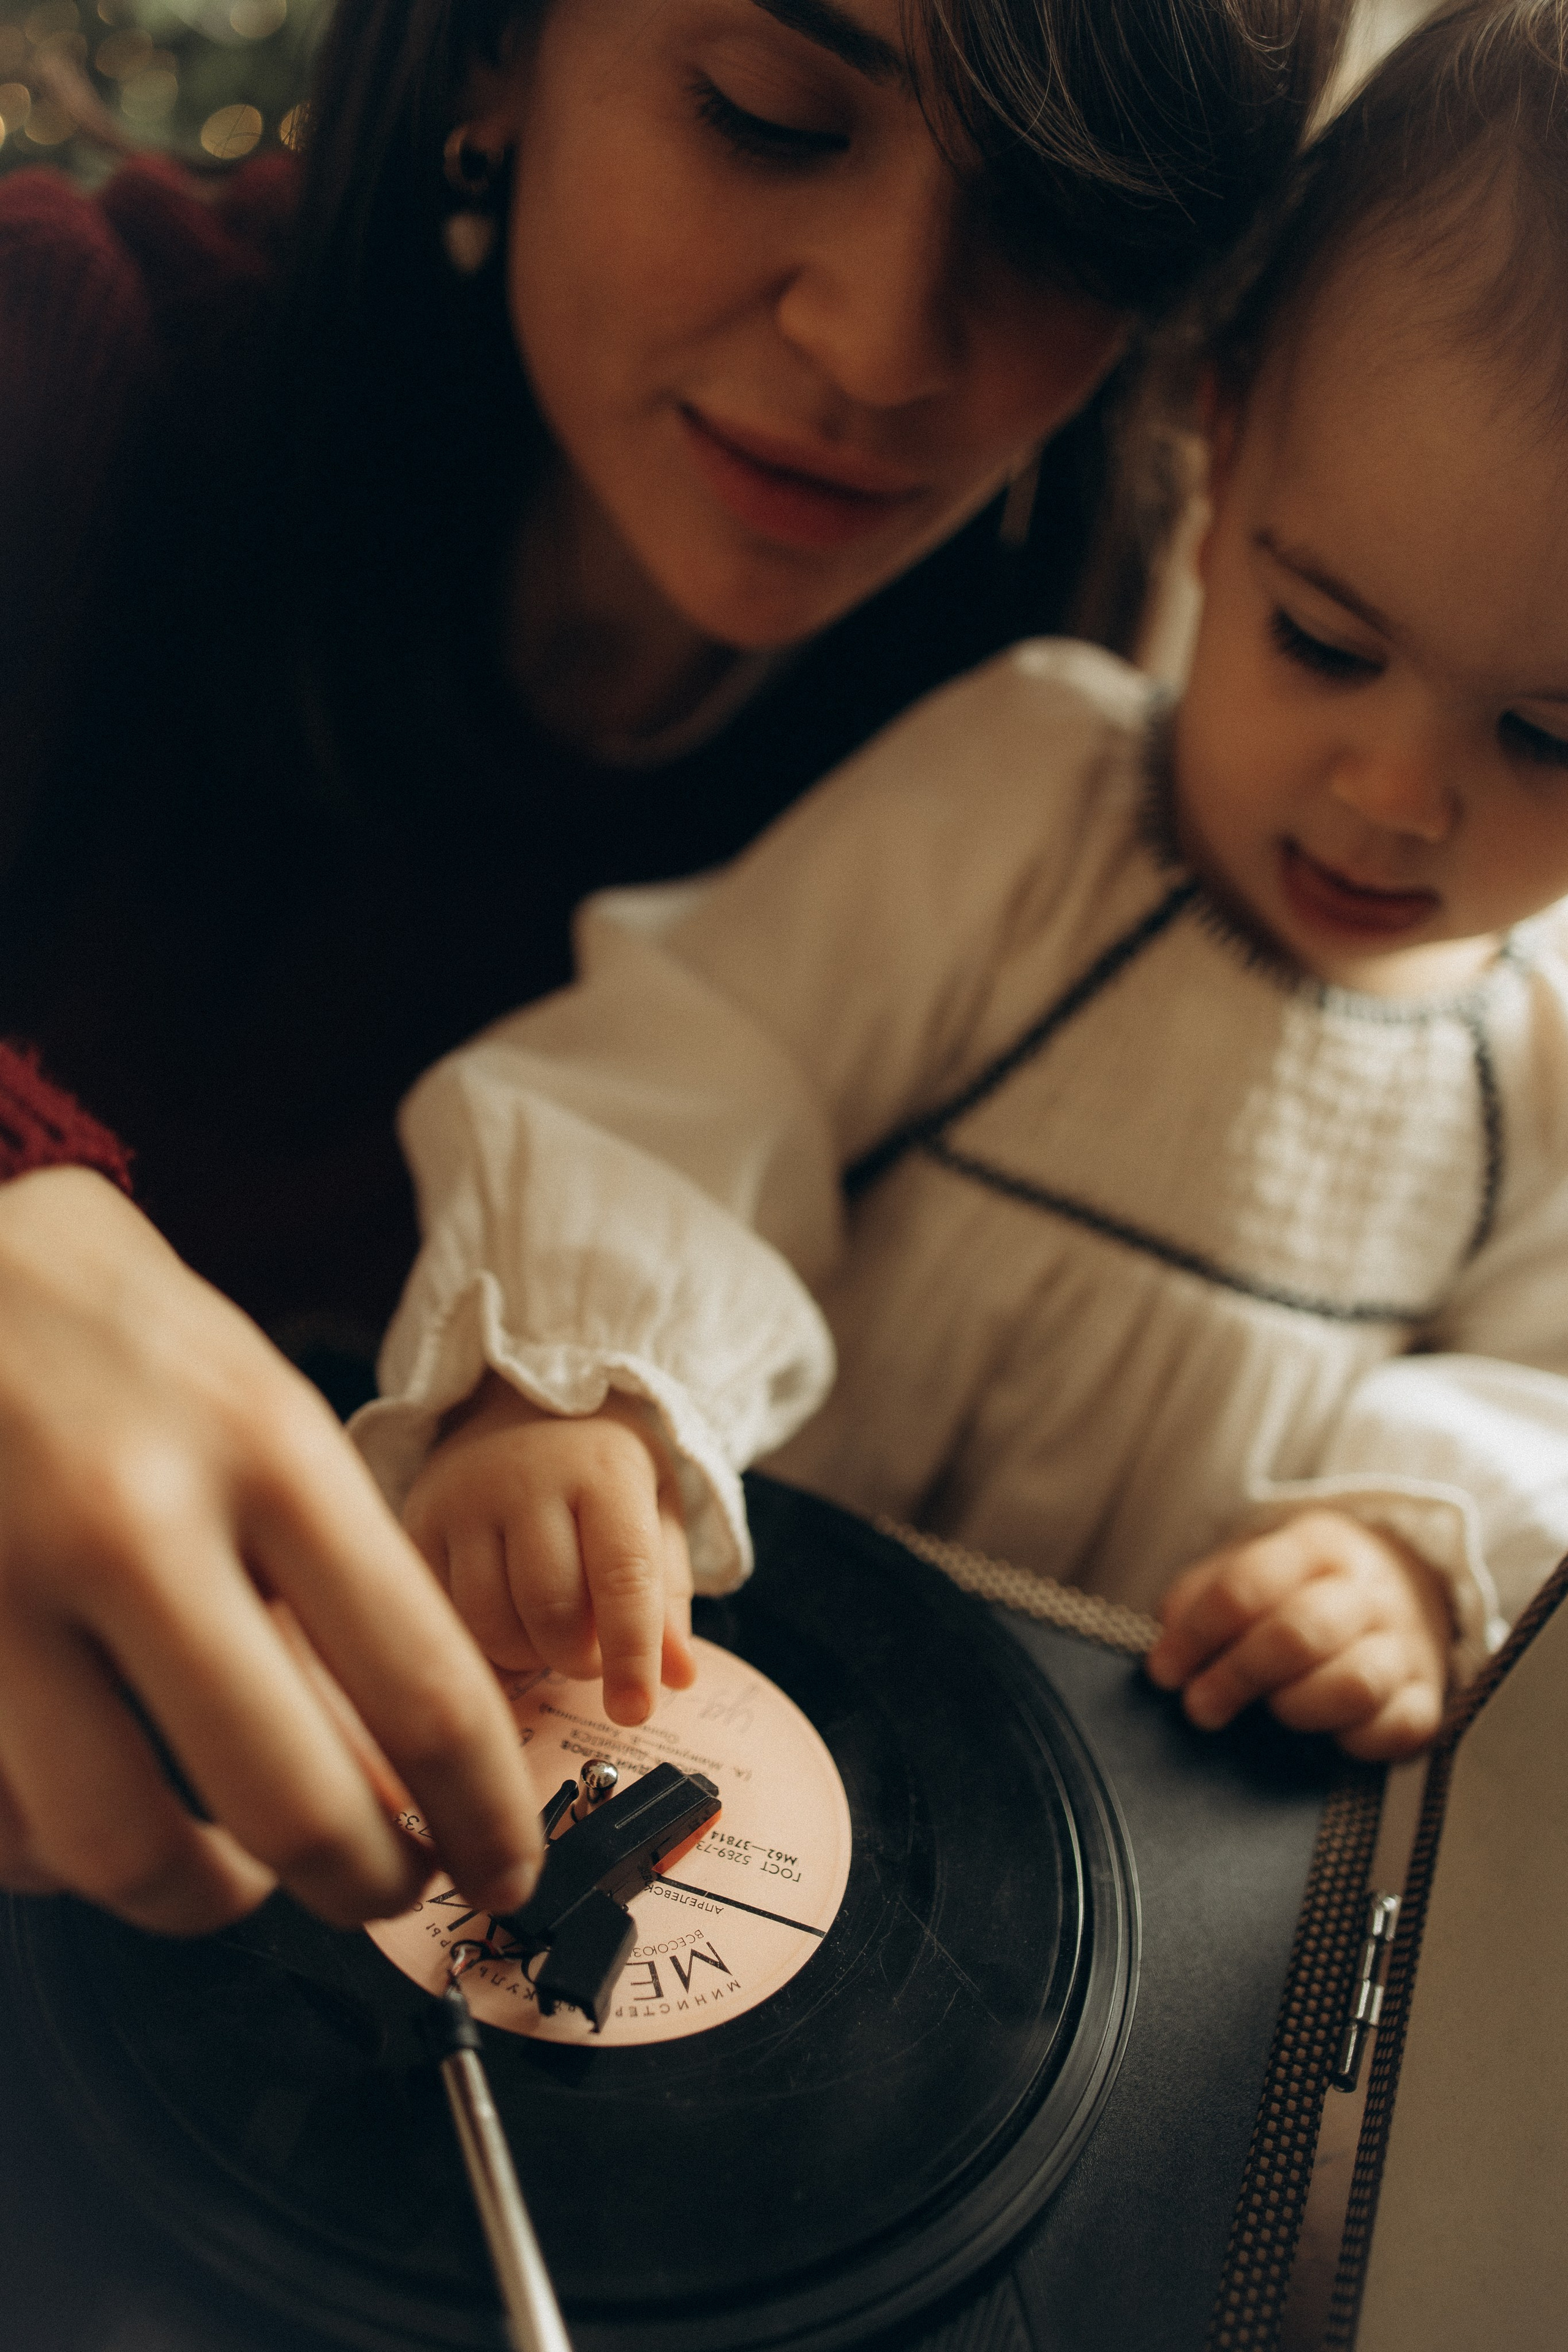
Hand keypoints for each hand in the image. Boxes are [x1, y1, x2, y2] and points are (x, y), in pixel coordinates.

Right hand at [0, 1169, 541, 1934]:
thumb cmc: (108, 1325)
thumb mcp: (249, 1399)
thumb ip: (323, 1560)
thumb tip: (399, 1759)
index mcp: (262, 1444)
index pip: (422, 1687)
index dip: (485, 1813)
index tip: (506, 1865)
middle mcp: (134, 1523)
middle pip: (292, 1803)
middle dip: (365, 1884)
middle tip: (386, 1891)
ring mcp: (1, 1587)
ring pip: (130, 1849)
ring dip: (204, 1896)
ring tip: (233, 1874)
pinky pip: (10, 1826)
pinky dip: (63, 1858)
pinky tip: (95, 1818)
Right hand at [403, 1376, 696, 1725]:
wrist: (519, 1399)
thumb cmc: (600, 1467)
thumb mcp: (655, 1508)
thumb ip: (667, 1591)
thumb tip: (678, 1677)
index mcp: (605, 1470)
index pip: (622, 1575)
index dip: (631, 1654)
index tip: (635, 1712)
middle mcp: (527, 1477)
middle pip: (551, 1609)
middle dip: (580, 1656)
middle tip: (593, 1649)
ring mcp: (464, 1499)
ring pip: (491, 1622)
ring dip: (529, 1654)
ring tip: (550, 1631)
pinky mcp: (418, 1520)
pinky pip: (444, 1615)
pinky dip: (481, 1644)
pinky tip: (506, 1624)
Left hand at [1144, 1508, 1451, 1759]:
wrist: (1404, 1586)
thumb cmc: (1303, 1589)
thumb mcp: (1251, 1567)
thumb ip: (1200, 1598)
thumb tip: (1168, 1649)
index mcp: (1316, 1546)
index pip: (1247, 1584)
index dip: (1196, 1634)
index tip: (1165, 1672)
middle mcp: (1366, 1591)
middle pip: (1298, 1633)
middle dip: (1236, 1676)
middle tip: (1201, 1707)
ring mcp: (1404, 1644)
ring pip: (1351, 1684)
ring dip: (1295, 1707)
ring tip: (1272, 1710)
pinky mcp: (1427, 1698)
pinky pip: (1394, 1730)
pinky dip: (1353, 1741)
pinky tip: (1327, 1734)